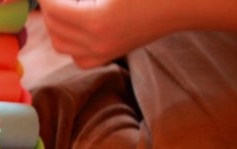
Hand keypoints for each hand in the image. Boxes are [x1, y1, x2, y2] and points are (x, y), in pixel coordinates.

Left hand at [37, 0, 174, 67]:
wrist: (186, 2)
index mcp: (96, 21)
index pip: (53, 8)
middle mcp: (96, 44)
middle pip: (52, 26)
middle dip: (51, 4)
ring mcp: (102, 54)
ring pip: (60, 42)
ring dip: (56, 21)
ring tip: (67, 2)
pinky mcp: (108, 56)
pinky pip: (75, 53)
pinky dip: (68, 37)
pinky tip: (78, 19)